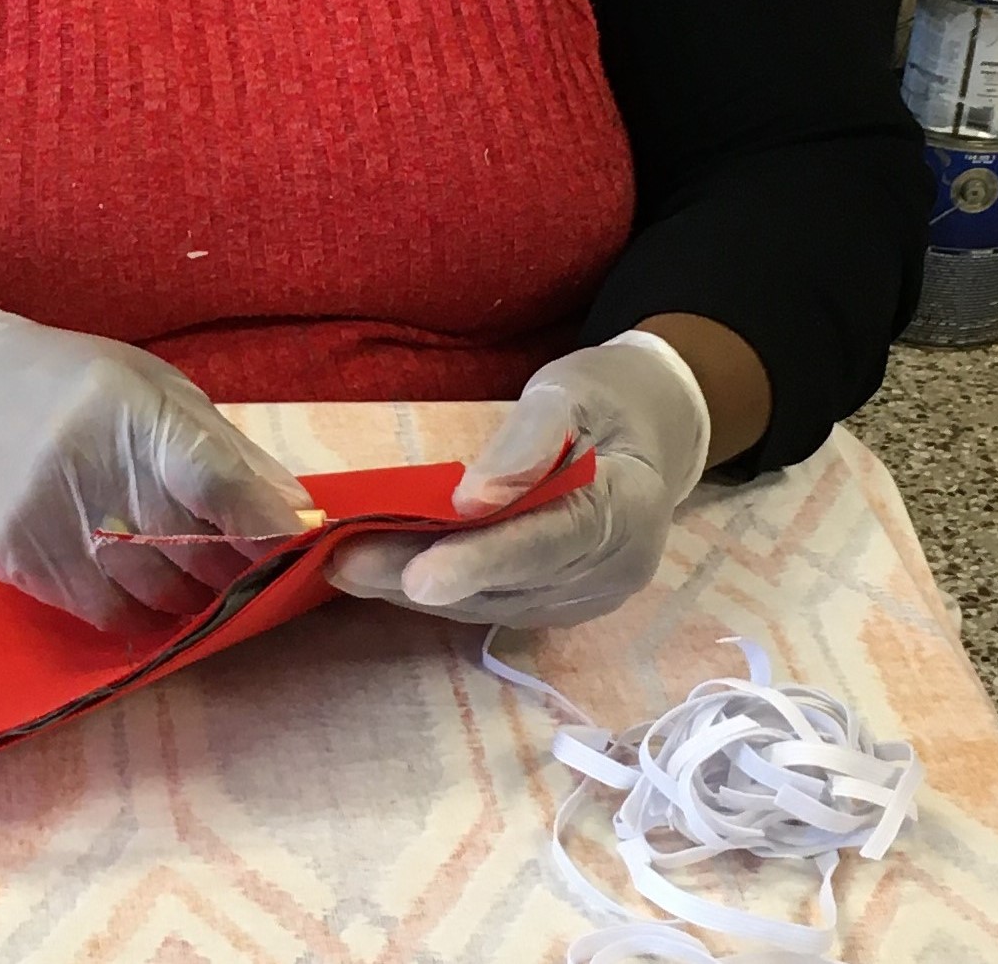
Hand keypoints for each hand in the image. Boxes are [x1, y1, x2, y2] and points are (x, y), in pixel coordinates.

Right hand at [0, 303, 315, 627]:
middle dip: (234, 567)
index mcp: (131, 411)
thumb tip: (300, 514)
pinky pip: (105, 614)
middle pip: (190, 548)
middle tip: (250, 566)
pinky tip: (143, 587)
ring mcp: (51, 521)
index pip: (213, 478)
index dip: (263, 523)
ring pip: (155, 594)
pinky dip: (139, 611)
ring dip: (191, 595)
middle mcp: (89, 466)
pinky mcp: (22, 562)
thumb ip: (228, 451)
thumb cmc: (78, 387)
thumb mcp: (156, 390)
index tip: (302, 551)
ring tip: (196, 576)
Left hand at [325, 331, 710, 627]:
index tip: (419, 577)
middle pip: (506, 584)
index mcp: (627, 510)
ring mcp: (586, 598)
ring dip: (415, 588)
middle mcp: (611, 572)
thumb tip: (471, 497)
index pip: (547, 543)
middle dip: (420, 575)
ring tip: (345, 563)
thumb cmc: (608, 398)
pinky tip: (384, 572)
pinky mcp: (559, 603)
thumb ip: (527, 443)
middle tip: (343, 560)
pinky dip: (439, 588)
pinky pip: (493, 604)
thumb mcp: (570, 393)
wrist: (653, 432)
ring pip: (491, 604)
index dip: (479, 561)